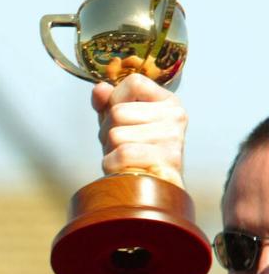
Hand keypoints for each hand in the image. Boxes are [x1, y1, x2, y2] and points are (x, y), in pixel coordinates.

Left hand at [92, 73, 185, 187]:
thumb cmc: (136, 154)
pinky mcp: (168, 159)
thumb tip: (99, 89)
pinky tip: (126, 169)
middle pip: (117, 112)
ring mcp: (173, 137)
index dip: (115, 100)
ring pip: (116, 134)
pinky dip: (114, 165)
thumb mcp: (119, 124)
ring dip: (110, 151)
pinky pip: (122, 154)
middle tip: (122, 146)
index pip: (133, 83)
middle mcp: (175, 116)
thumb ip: (108, 103)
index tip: (121, 119)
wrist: (152, 190)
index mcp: (167, 101)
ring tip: (126, 159)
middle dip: (108, 133)